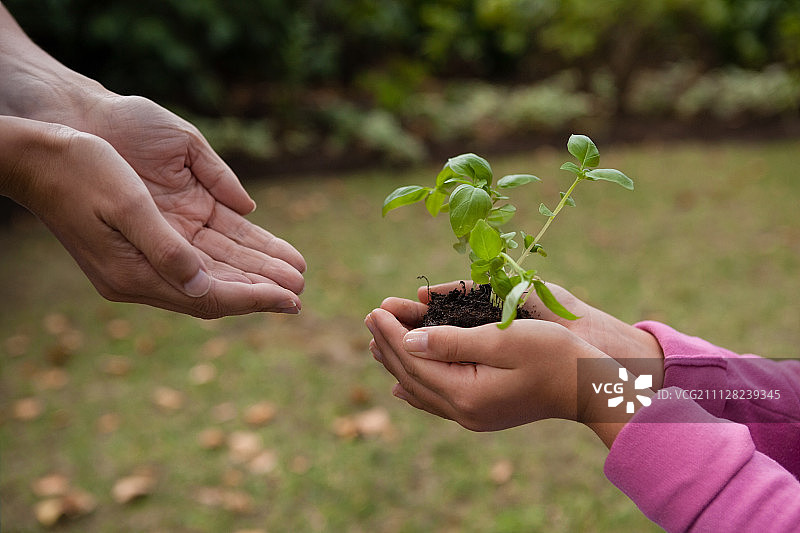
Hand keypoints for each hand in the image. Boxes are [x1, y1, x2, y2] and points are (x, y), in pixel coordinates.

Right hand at [1, 116, 300, 317]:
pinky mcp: (146, 245)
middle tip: (301, 296)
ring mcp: (142, 263)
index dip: (253, 298)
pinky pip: (199, 259)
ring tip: (290, 278)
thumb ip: (165, 248)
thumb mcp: (126, 204)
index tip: (291, 300)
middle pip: (214, 291)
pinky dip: (230, 260)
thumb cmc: (79, 169)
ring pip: (211, 275)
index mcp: (134, 273)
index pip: (208, 296)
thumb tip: (204, 285)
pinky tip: (255, 258)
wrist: (37, 155)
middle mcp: (141, 276)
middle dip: (259, 291)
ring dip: (250, 276)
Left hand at [365, 298, 635, 445]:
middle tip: (370, 316)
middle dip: (388, 345)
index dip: (391, 334)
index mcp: (466, 394)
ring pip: (421, 388)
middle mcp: (463, 412)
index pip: (414, 361)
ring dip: (398, 362)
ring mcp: (472, 416)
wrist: (589, 387)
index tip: (374, 310)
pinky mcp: (481, 413)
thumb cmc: (553, 354)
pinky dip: (416, 382)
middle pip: (411, 376)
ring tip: (377, 340)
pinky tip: (402, 380)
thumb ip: (452, 342)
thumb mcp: (503, 340)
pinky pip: (436, 399)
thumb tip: (408, 342)